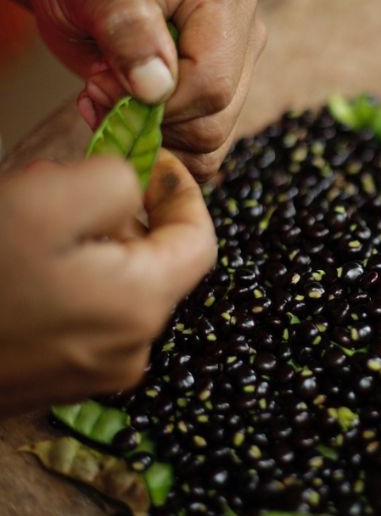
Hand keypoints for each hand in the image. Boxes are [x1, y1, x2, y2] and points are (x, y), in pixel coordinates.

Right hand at [0, 151, 216, 416]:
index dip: (181, 193)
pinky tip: (21, 258)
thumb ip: (112, 182)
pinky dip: (70, 276)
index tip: (154, 160)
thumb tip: (131, 188)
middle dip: (121, 212)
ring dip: (90, 240)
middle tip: (69, 179)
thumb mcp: (43, 201)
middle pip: (155, 261)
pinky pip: (86, 313)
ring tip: (33, 214)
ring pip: (117, 284)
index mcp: (143, 303)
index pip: (199, 240)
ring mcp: (97, 370)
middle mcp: (133, 346)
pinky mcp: (61, 378)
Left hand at [25, 0, 265, 181]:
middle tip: (98, 91)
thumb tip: (156, 88)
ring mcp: (235, 73)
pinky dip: (159, 148)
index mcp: (226, 1)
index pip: (211, 83)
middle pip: (215, 122)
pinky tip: (125, 117)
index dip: (156, 104)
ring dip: (151, 139)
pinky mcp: (218, 101)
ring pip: (210, 144)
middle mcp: (244, 40)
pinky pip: (200, 151)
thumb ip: (126, 27)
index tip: (101, 85)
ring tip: (108, 100)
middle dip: (151, 124)